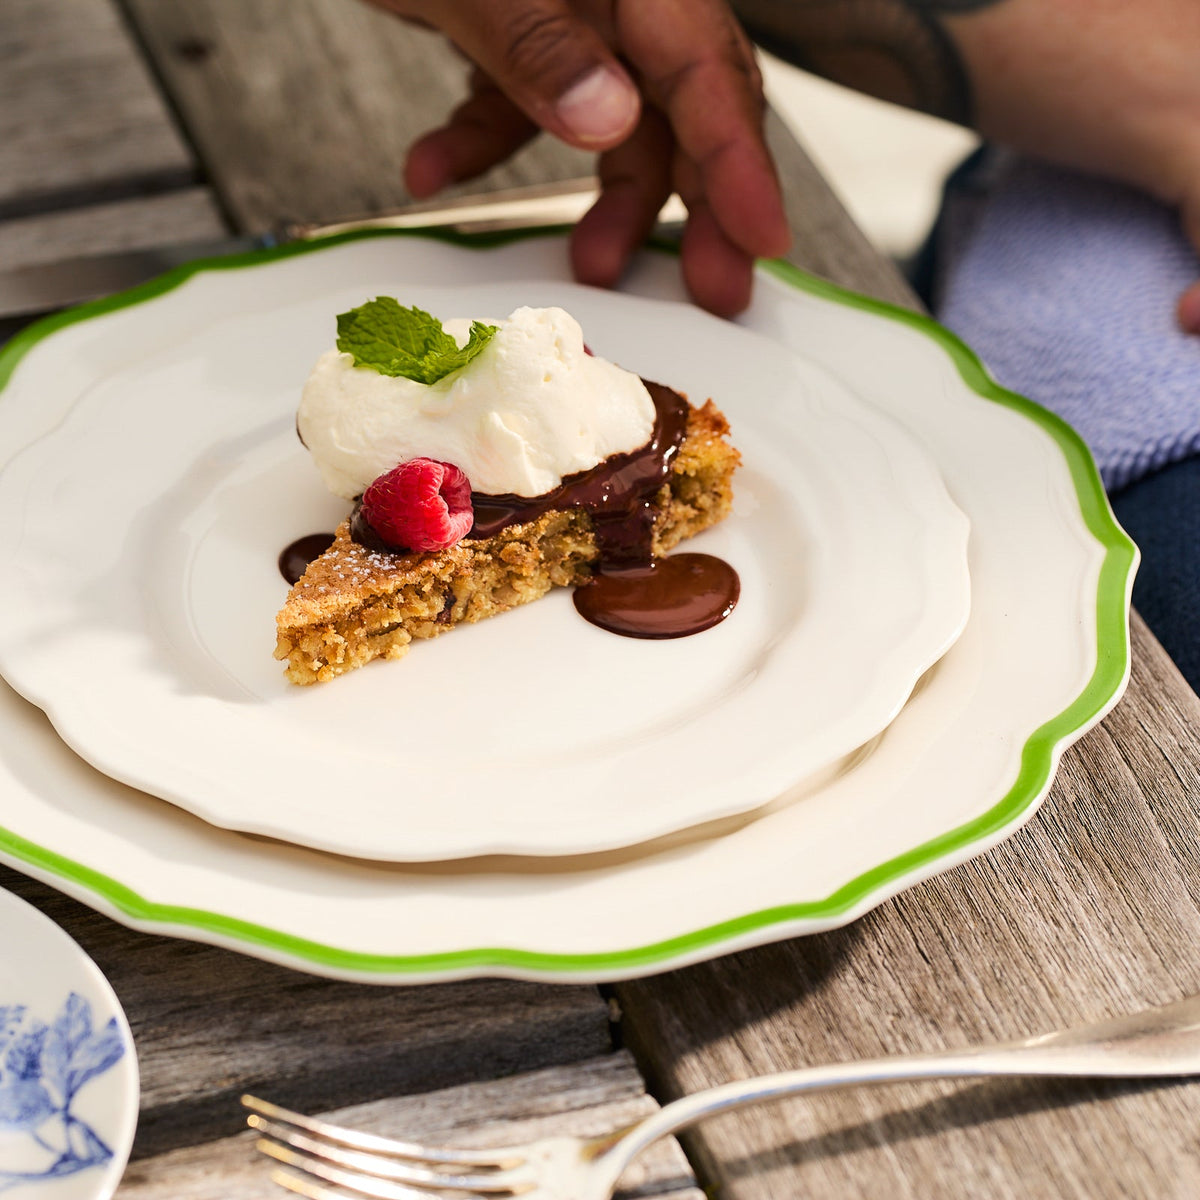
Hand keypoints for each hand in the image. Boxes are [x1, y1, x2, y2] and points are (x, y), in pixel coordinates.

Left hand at [368, 0, 790, 314]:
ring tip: (585, 265)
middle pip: (684, 112)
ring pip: (618, 129)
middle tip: (716, 289)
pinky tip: (431, 170)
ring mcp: (571, 19)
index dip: (740, 163)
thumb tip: (611, 120)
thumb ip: (540, 45)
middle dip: (700, 207)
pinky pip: (520, 111)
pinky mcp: (515, 37)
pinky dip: (482, 148)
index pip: (707, 71)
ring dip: (601, 202)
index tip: (763, 239)